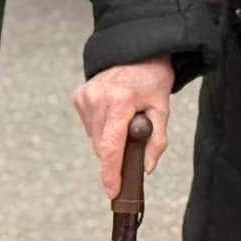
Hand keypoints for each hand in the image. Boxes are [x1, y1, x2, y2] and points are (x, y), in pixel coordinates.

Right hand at [72, 57, 173, 198]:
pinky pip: (89, 125)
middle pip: (102, 146)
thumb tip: (146, 168)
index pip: (111, 146)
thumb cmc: (152, 78)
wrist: (136, 49)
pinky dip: (100, 126)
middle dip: (117, 152)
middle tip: (133, 137)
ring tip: (124, 116)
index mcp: (120, 101)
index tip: (112, 191)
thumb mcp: (162, 107)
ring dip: (108, 138)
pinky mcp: (78, 95)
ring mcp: (85, 96)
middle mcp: (97, 98)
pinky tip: (112, 110)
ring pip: (94, 137)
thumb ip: (156, 140)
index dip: (111, 173)